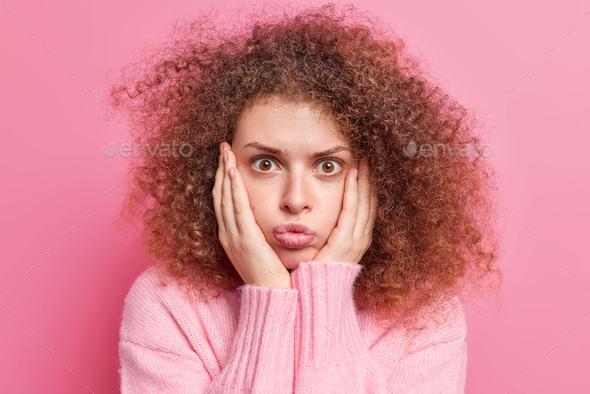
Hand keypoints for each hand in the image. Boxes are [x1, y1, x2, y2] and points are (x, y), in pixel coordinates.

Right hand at [212, 142, 291, 288]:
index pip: (224, 201)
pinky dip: (233, 188)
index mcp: (232, 236)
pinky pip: (236, 208)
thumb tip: (268, 218)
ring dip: (224, 173)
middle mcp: (228, 234)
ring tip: (226, 152)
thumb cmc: (272, 275)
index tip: (226, 160)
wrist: (272, 298)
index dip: (223, 179)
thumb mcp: (263, 249)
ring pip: (225, 198)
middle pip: (220, 195)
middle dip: (221, 170)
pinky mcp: (244, 239)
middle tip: (223, 147)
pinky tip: (232, 172)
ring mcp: (233, 236)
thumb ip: (261, 233)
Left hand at [312, 156, 377, 263]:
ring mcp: (355, 242)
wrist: (312, 294)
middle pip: (369, 203)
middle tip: (367, 159)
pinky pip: (351, 211)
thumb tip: (319, 215)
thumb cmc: (314, 271)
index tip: (365, 169)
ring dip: (364, 181)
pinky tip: (352, 176)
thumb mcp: (325, 247)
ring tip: (363, 162)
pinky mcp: (345, 243)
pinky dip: (352, 192)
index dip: (367, 188)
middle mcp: (360, 240)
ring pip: (364, 204)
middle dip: (369, 180)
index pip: (366, 208)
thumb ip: (328, 231)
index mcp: (356, 240)